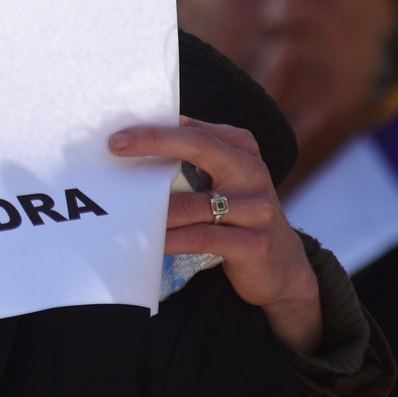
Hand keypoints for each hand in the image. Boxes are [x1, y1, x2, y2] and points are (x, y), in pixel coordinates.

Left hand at [109, 116, 322, 354]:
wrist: (282, 268)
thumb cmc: (237, 216)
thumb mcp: (222, 180)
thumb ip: (192, 158)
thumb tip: (136, 140)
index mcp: (241, 149)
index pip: (194, 130)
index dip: (156, 128)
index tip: (118, 133)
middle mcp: (252, 172)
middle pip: (199, 146)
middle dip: (154, 142)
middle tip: (115, 146)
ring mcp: (258, 208)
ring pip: (193, 204)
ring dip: (154, 210)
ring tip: (124, 211)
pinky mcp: (255, 243)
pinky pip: (202, 237)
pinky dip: (172, 240)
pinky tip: (152, 242)